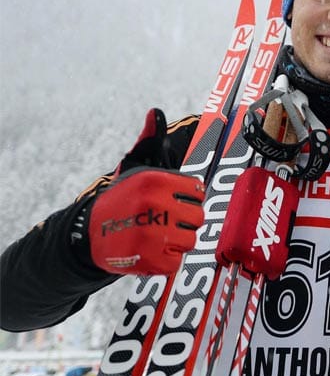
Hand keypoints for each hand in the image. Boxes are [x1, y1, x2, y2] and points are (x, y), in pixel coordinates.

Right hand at [87, 109, 204, 274]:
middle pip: (198, 218)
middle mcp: (155, 207)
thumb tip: (156, 113)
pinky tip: (150, 251)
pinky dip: (166, 260)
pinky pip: (176, 262)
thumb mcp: (133, 167)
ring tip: (156, 235)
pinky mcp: (148, 260)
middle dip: (184, 220)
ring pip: (190, 241)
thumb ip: (149, 141)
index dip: (187, 198)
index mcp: (155, 182)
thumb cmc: (119, 199)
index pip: (196, 191)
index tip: (173, 201)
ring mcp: (152, 235)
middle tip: (163, 220)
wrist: (86, 235)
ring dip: (176, 242)